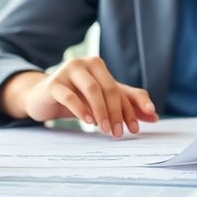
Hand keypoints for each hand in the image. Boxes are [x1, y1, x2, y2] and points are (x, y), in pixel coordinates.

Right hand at [0, 57, 157, 136]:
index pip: (120, 90)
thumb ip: (127, 105)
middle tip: (118, 133)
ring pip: (91, 89)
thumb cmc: (75, 98)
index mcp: (98, 66)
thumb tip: (154, 116)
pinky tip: (88, 121)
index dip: (130, 110)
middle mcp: (84, 63)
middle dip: (116, 113)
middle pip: (108, 88)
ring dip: (101, 111)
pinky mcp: (53, 83)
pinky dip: (81, 109)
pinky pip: (69, 95)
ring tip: (104, 130)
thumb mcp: (101, 100)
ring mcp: (67, 71)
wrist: (42, 98)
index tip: (134, 129)